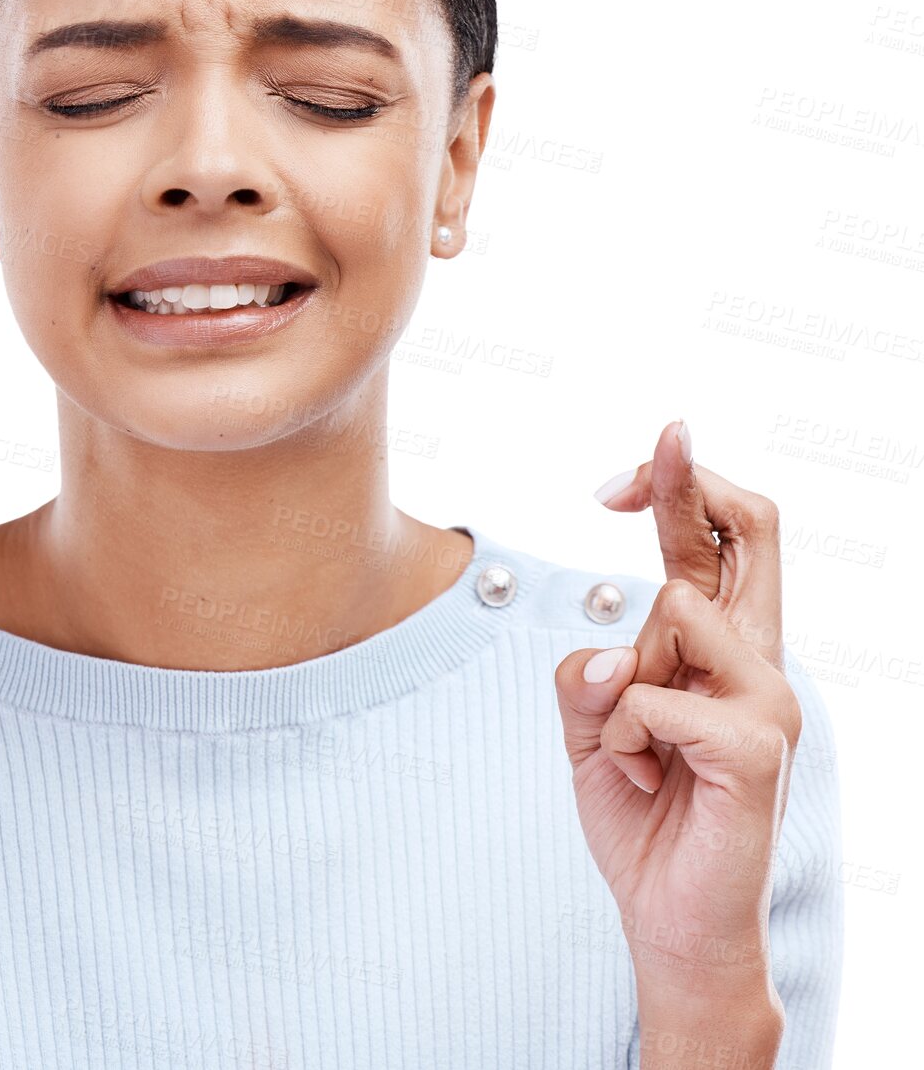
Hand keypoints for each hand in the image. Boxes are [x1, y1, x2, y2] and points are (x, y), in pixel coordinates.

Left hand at [554, 421, 798, 1041]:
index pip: (716, 542)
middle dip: (693, 477)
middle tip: (661, 435)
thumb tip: (609, 649)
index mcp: (718, 647)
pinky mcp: (756, 750)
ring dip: (619, 676)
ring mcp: (767, 701)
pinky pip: (652, 698)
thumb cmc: (639, 809)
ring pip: (676, 608)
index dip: (680, 487)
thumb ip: (585, 673)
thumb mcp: (588, 726)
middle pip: (753, 532)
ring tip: (632, 746)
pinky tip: (644, 778)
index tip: (626, 471)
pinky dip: (621, 734)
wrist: (668, 917)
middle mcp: (756, 659)